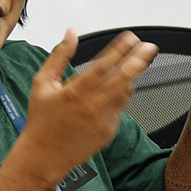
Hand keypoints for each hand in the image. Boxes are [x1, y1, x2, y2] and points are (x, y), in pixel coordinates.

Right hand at [23, 28, 157, 181]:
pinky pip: (121, 107)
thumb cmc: (41, 121)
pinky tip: (118, 88)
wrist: (44, 157)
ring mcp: (103, 119)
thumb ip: (59, 56)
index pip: (104, 64)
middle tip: (149, 47)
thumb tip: (70, 34)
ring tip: (137, 63)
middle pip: (124, 78)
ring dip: (132, 76)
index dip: (120, 49)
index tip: (130, 38)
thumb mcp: (42, 84)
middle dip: (140, 59)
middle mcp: (92, 105)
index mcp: (75, 91)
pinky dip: (121, 95)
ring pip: (126, 92)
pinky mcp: (109, 131)